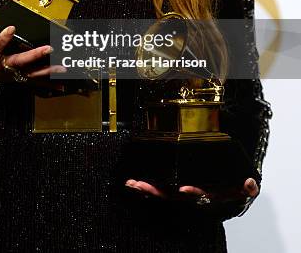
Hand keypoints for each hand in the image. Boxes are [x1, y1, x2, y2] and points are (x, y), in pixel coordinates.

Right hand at [0, 18, 65, 93]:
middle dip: (34, 55)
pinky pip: (31, 82)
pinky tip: (61, 85)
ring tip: (62, 67)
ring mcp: (7, 75)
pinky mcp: (12, 79)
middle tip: (49, 48)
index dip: (2, 39)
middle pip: (18, 62)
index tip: (11, 28)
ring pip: (29, 74)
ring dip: (47, 71)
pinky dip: (47, 84)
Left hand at [124, 177, 258, 203]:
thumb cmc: (230, 189)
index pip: (200, 196)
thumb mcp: (242, 188)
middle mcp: (192, 199)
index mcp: (207, 196)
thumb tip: (250, 184)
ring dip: (146, 190)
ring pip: (162, 195)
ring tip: (132, 184)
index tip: (184, 189)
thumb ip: (247, 187)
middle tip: (142, 185)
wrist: (225, 191)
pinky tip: (131, 184)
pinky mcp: (172, 192)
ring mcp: (180, 197)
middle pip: (173, 197)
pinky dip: (143, 189)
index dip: (193, 193)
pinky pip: (156, 192)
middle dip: (157, 192)